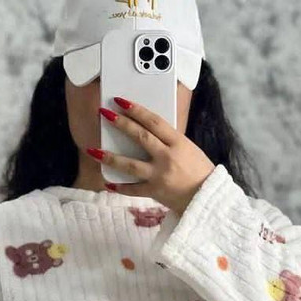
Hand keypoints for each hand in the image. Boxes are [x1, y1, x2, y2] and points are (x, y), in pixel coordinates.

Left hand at [89, 96, 215, 215]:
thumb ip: (170, 141)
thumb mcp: (189, 149)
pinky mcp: (155, 192)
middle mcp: (167, 157)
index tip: (121, 101)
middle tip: (104, 114)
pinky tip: (108, 183)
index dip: (137, 109)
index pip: (154, 121)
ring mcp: (159, 176)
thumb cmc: (199, 171)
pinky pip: (133, 190)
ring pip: (130, 165)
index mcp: (179, 142)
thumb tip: (148, 131)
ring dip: (110, 157)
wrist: (207, 198)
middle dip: (121, 124)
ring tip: (93, 150)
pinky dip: (120, 187)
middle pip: (140, 137)